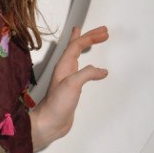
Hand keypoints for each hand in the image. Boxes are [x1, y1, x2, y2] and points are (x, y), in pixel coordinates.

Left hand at [30, 25, 108, 150]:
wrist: (50, 122)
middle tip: (102, 31)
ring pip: (78, 56)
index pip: (77, 45)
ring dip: (86, 46)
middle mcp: (65, 69)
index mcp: (64, 65)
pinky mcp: (72, 87)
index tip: (104, 32)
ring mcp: (68, 77)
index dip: (90, 37)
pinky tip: (95, 69)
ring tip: (92, 39)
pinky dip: (90, 64)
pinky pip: (82, 69)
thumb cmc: (56, 104)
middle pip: (77, 47)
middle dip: (90, 37)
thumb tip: (101, 70)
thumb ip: (87, 74)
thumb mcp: (72, 85)